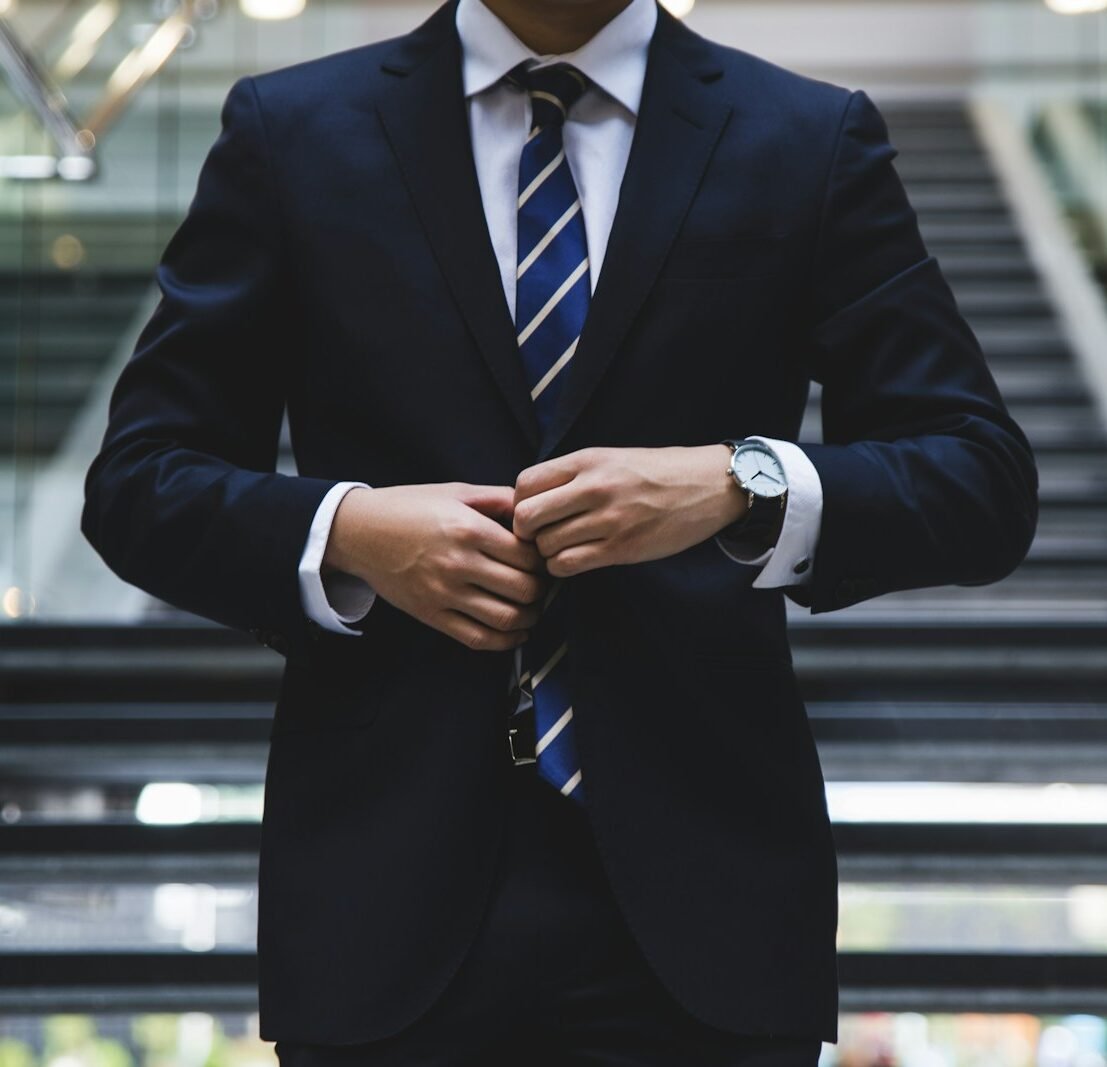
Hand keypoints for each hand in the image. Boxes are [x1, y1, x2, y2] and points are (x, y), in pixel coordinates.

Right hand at [324, 483, 547, 650]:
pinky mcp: (431, 615)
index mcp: (468, 529)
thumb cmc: (410, 507)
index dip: (544, 559)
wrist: (359, 532)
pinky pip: (478, 638)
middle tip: (542, 583)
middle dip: (541, 589)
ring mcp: (444, 593)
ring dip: (530, 617)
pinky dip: (506, 641)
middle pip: (524, 589)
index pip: (527, 555)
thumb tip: (535, 509)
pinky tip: (516, 632)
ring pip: (506, 618)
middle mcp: (458, 564)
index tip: (543, 558)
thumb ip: (499, 499)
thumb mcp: (456, 492)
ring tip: (533, 608)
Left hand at [513, 445, 746, 576]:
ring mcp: (608, 520)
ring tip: (563, 547)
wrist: (707, 486)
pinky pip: (568, 564)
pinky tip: (575, 559)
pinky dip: (563, 567)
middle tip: (540, 536)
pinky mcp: (622, 548)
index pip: (524, 484)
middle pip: (526, 517)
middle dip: (526, 532)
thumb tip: (530, 499)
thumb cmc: (656, 472)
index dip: (519, 503)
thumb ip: (572, 475)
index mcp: (587, 460)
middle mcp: (594, 488)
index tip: (533, 512)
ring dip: (547, 552)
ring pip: (546, 546)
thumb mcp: (610, 458)